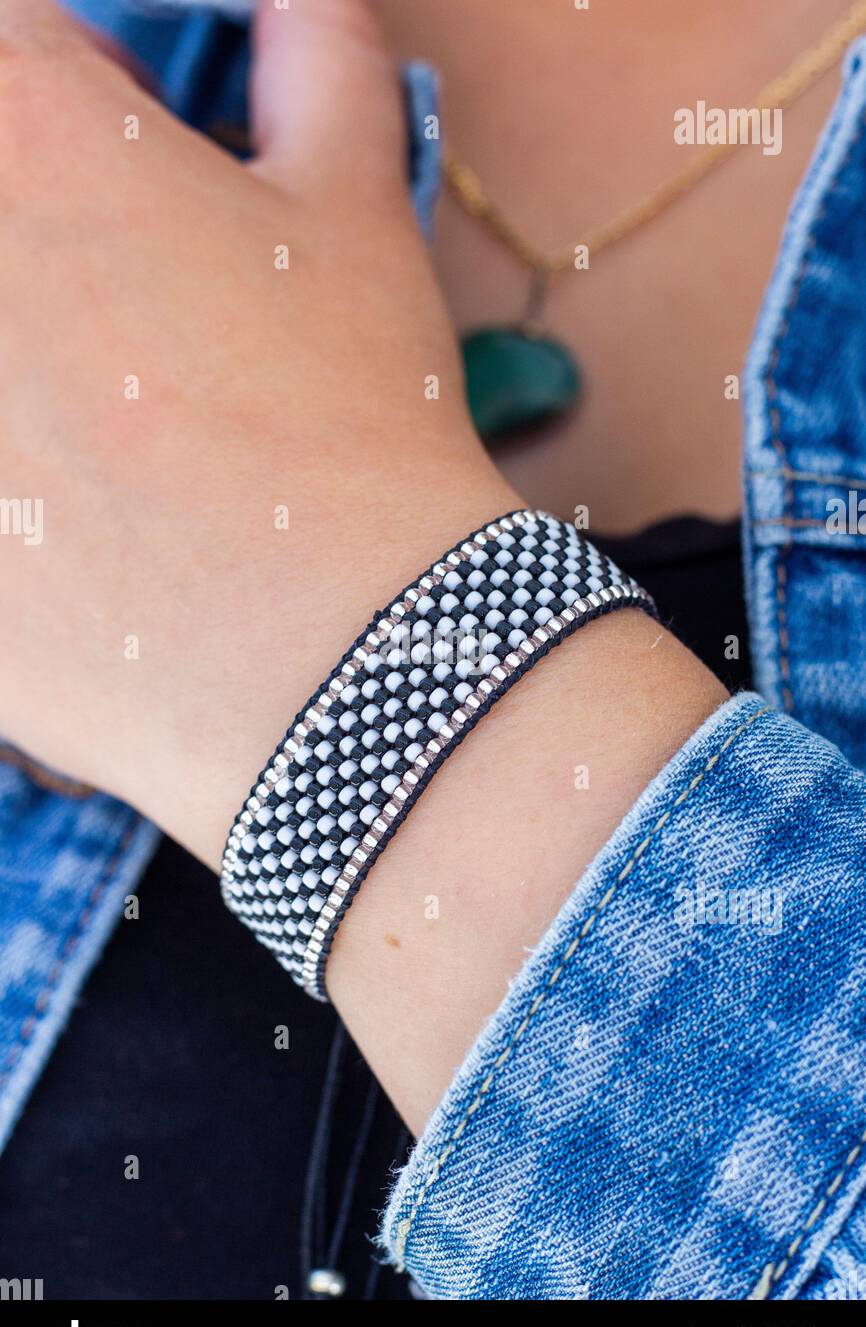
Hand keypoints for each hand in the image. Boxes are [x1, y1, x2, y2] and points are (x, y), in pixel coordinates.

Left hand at [0, 0, 516, 861]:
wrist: (336, 653)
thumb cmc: (351, 425)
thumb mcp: (360, 219)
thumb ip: (321, 70)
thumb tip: (307, 6)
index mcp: (30, 132)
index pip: (12, 48)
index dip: (74, 90)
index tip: (129, 155)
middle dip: (40, 234)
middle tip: (118, 307)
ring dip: (30, 373)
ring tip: (110, 422)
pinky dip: (18, 493)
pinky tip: (77, 522)